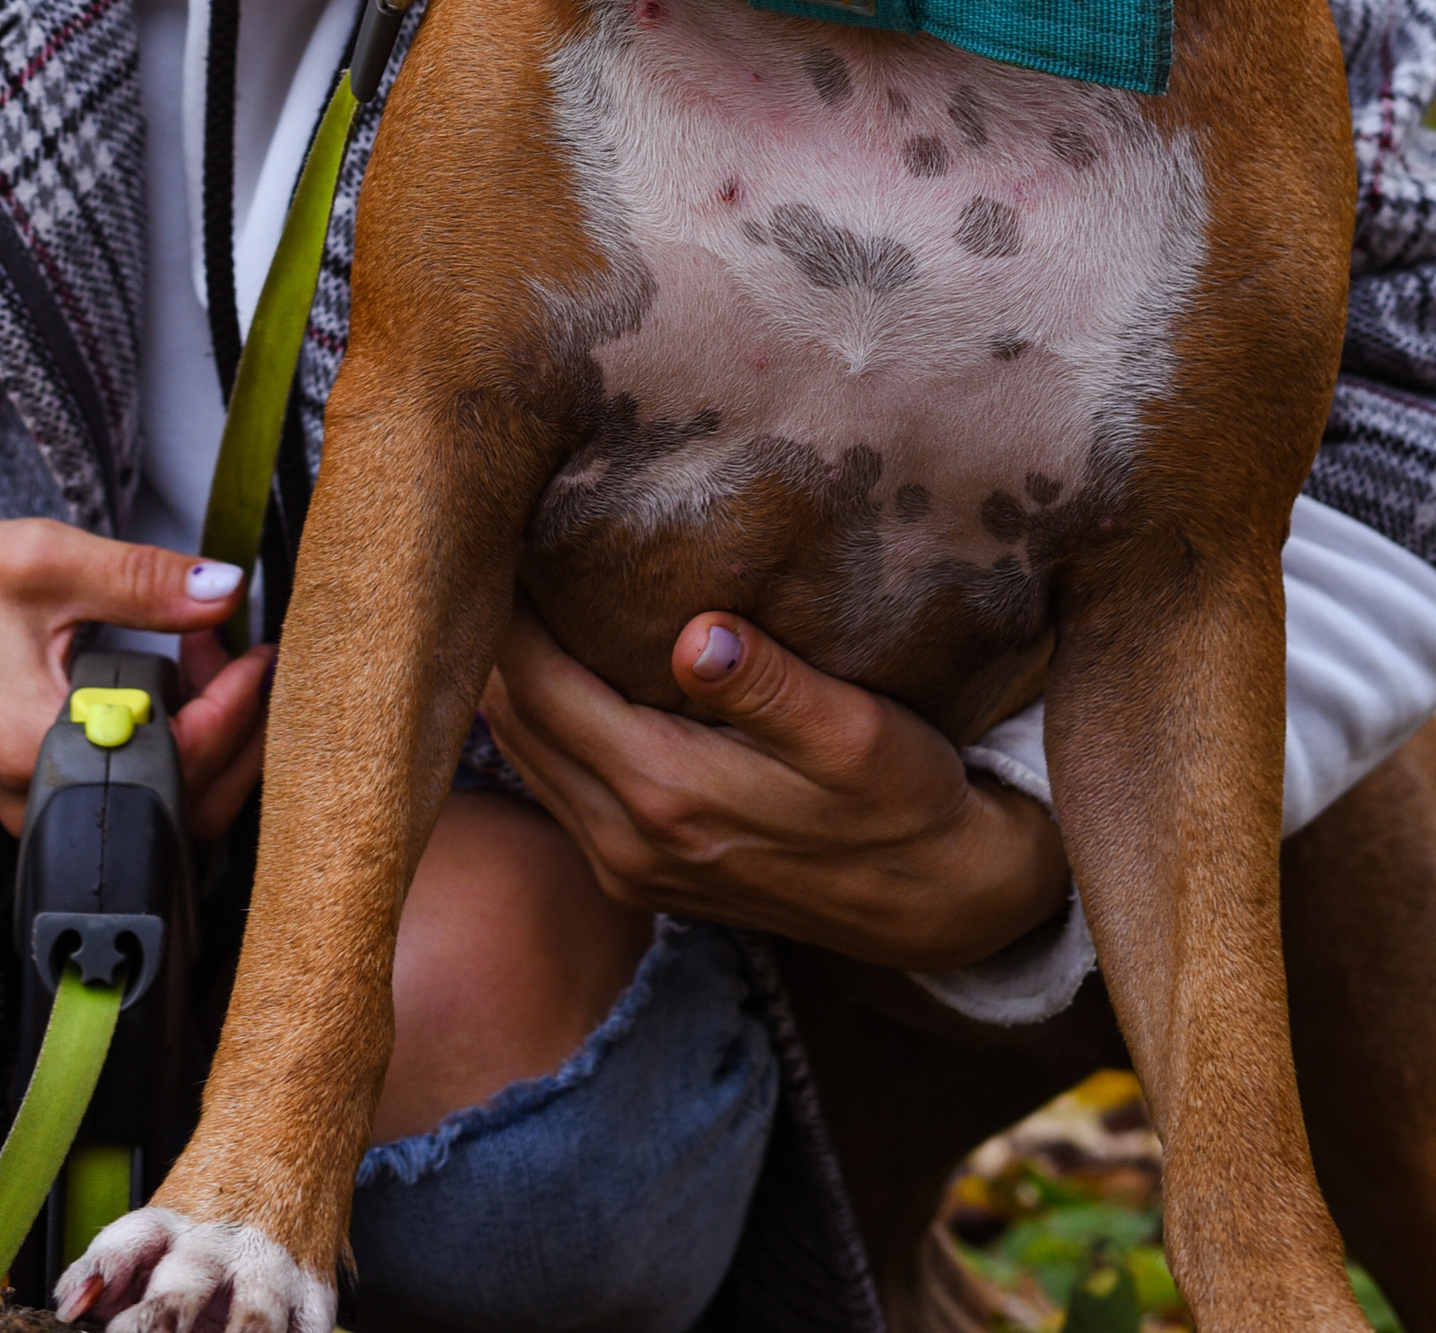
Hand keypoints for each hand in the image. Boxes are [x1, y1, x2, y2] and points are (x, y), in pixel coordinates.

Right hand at [0, 512, 272, 838]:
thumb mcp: (45, 560)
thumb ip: (140, 579)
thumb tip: (226, 589)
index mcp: (36, 744)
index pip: (175, 757)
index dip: (233, 708)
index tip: (258, 652)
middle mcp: (37, 799)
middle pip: (182, 806)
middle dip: (232, 731)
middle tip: (239, 654)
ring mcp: (38, 810)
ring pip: (162, 811)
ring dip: (207, 744)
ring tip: (207, 662)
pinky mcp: (41, 802)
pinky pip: (131, 800)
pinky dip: (171, 754)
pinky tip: (173, 693)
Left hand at [482, 596, 1070, 974]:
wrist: (939, 905)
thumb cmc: (903, 800)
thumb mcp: (856, 734)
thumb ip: (772, 686)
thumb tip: (698, 634)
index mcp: (666, 794)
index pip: (536, 685)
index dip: (509, 606)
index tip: (504, 529)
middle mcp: (627, 841)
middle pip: (513, 720)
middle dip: (496, 635)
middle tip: (497, 546)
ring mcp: (627, 868)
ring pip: (526, 756)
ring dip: (512, 681)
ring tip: (519, 592)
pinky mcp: (640, 877)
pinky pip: (556, 788)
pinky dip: (543, 725)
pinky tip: (560, 668)